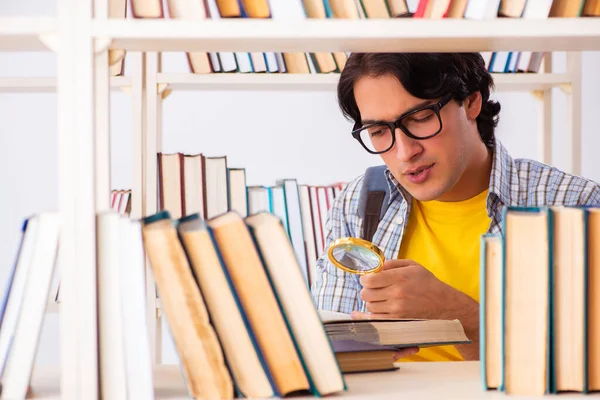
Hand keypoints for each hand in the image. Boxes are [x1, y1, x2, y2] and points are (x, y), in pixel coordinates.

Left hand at [351, 259, 479, 359]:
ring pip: (370, 306)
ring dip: (372, 302)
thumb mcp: (412, 266)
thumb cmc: (428, 283)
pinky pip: (376, 318)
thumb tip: (376, 267)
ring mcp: (396, 309)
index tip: (368, 279)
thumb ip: (392, 264)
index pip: (369, 280)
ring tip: (381, 298)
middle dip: (367, 290)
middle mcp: (396, 294)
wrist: (443, 304)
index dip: (364, 279)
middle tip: (373, 288)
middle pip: (366, 294)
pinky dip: (375, 313)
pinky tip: (380, 308)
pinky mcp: (397, 321)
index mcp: (399, 278)